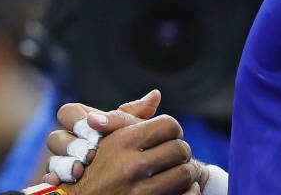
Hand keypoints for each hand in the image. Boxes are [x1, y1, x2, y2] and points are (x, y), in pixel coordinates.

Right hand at [44, 90, 162, 183]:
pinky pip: (51, 178)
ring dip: (66, 163)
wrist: (116, 182)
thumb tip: (156, 94)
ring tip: (80, 170)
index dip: (78, 120)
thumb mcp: (126, 133)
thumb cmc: (121, 151)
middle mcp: (67, 142)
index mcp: (80, 124)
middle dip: (72, 144)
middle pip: (55, 136)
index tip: (94, 126)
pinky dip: (57, 179)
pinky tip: (69, 181)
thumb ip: (134, 116)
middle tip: (90, 153)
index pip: (67, 113)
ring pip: (52, 158)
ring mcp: (62, 163)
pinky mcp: (60, 182)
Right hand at [62, 112, 199, 194]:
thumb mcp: (104, 138)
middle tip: (178, 157)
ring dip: (187, 174)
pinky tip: (180, 191)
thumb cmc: (91, 168)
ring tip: (180, 174)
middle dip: (182, 151)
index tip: (170, 137)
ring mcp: (138, 193)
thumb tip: (156, 94)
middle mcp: (129, 167)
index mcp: (121, 142)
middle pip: (180, 149)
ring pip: (185, 174)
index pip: (168, 125)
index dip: (172, 129)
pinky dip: (188, 193)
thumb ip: (128, 115)